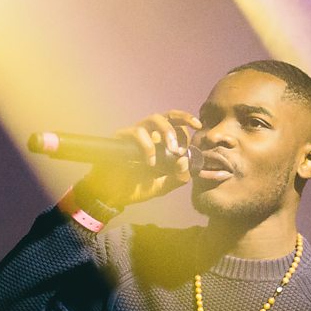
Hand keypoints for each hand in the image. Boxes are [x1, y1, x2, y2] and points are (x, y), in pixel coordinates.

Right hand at [76, 110, 201, 208]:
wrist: (112, 196)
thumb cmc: (136, 187)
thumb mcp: (163, 185)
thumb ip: (177, 177)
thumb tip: (186, 161)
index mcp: (160, 141)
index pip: (177, 123)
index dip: (187, 122)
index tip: (199, 127)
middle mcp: (149, 133)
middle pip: (167, 115)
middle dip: (182, 119)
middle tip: (187, 140)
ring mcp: (134, 133)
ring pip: (153, 119)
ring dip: (167, 131)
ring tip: (172, 149)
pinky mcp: (121, 137)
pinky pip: (137, 132)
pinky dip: (148, 146)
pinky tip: (150, 162)